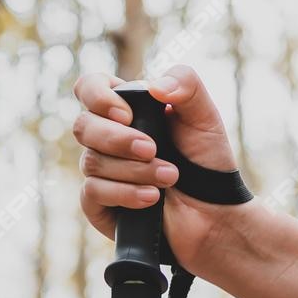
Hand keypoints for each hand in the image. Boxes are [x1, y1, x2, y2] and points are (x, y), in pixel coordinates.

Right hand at [71, 63, 246, 278]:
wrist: (214, 213)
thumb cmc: (207, 161)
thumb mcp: (205, 116)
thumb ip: (187, 85)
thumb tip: (155, 85)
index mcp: (126, 108)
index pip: (90, 87)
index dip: (98, 96)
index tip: (126, 114)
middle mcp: (107, 137)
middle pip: (83, 126)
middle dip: (118, 139)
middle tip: (153, 149)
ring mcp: (101, 170)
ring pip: (91, 161)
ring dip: (135, 170)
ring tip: (170, 177)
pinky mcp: (99, 203)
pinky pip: (92, 192)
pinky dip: (125, 193)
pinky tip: (151, 198)